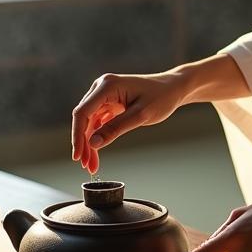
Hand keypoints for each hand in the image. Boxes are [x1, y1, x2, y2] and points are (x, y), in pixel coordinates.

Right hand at [71, 71, 187, 173]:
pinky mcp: (109, 101)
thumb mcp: (140, 116)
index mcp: (107, 86)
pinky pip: (98, 121)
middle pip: (84, 118)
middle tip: (87, 166)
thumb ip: (115, 129)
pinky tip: (96, 151)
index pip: (83, 112)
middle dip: (83, 143)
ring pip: (89, 122)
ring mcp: (104, 94)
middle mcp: (102, 87)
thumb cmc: (161, 97)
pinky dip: (97, 136)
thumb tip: (93, 143)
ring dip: (89, 142)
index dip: (77, 136)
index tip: (78, 156)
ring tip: (91, 164)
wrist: (173, 88)